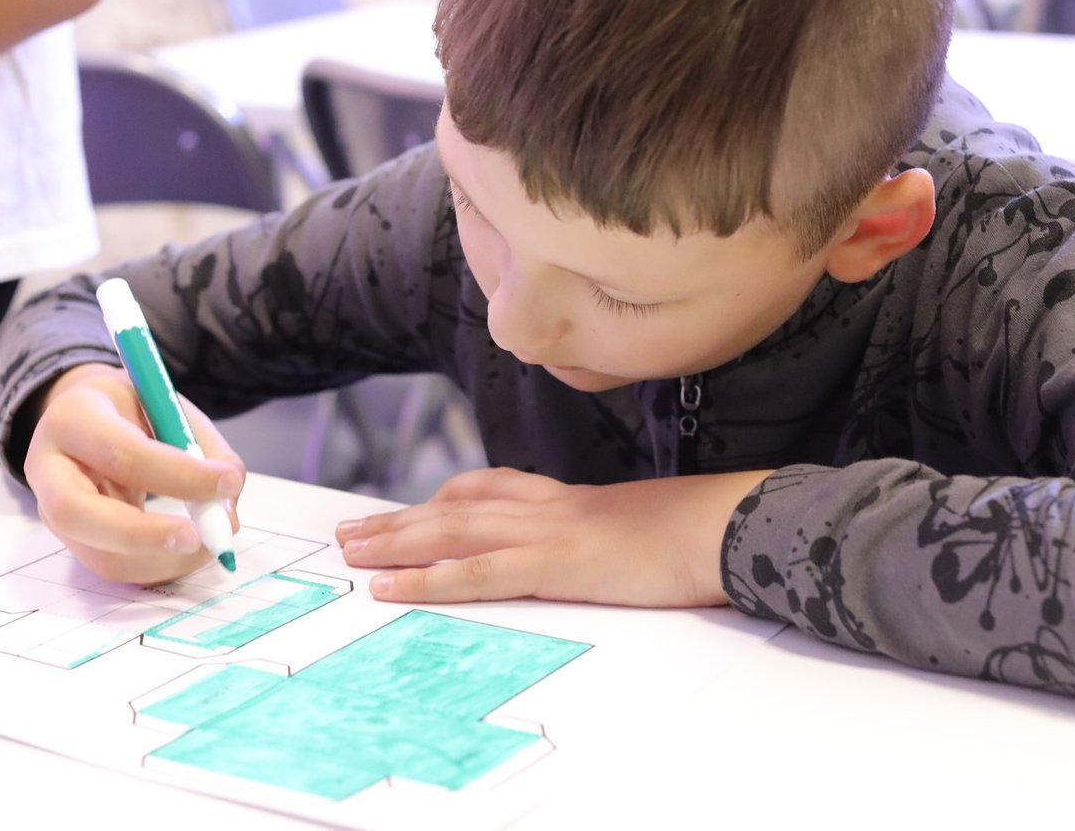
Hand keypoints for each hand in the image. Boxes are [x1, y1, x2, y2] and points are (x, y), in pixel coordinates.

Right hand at [23, 363, 245, 584]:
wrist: (86, 418)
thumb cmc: (131, 409)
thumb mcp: (167, 405)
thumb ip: (202, 450)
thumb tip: (227, 513)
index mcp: (72, 418)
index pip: (120, 453)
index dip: (177, 474)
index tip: (227, 483)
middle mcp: (48, 468)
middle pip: (78, 513)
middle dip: (144, 535)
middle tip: (199, 538)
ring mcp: (51, 512)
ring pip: (97, 554)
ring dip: (160, 561)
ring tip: (206, 546)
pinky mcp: (71, 541)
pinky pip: (113, 565)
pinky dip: (158, 567)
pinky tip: (187, 552)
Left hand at [336, 466, 771, 606]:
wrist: (726, 524)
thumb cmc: (698, 530)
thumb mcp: (647, 525)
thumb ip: (615, 530)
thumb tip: (617, 543)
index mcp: (572, 498)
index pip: (495, 487)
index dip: (448, 496)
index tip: (415, 504)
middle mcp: (549, 506)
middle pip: (456, 506)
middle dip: (399, 518)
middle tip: (349, 530)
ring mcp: (547, 531)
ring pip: (452, 531)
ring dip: (394, 541)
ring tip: (349, 550)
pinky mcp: (553, 563)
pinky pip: (475, 572)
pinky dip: (426, 580)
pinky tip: (390, 588)